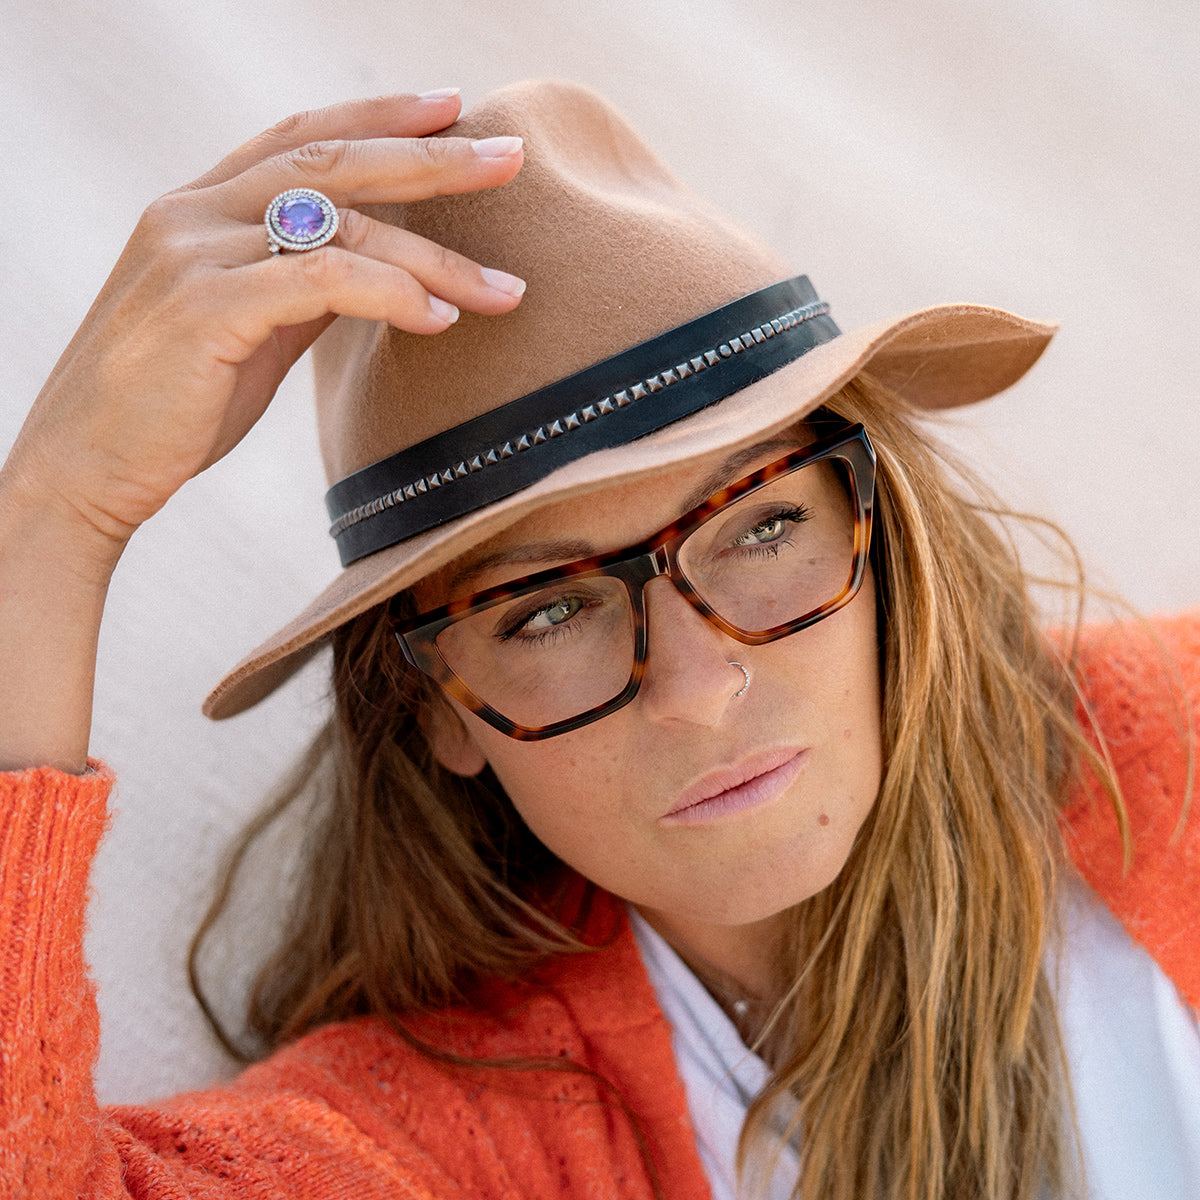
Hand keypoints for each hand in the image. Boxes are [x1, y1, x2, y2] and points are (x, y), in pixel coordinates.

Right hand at [2, 90, 524, 573]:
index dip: (380, 116)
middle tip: (510, 155)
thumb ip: (299, 290)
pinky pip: (321, 281)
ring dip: (435, 254)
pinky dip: (390, 294)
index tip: (451, 108)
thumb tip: (376, 274)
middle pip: (333, 161)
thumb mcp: (246, 333)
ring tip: (505, 289)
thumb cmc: (170, 409)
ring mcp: (194, 253)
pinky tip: (440, 319)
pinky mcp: (204, 307)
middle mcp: (193, 212)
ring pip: (339, 223)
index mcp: (200, 208)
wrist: (82, 470)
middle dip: (430, 157)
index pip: (302, 138)